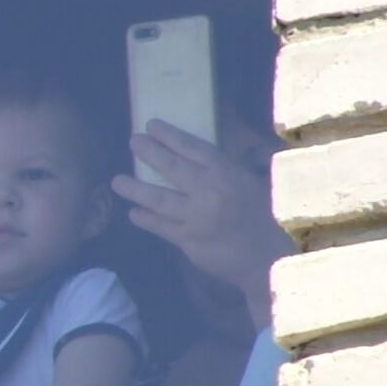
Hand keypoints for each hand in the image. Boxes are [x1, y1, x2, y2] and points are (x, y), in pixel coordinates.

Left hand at [112, 119, 294, 319]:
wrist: (269, 259)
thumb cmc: (265, 219)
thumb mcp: (252, 185)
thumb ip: (226, 171)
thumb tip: (196, 155)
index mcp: (227, 174)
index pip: (193, 148)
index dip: (170, 136)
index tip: (151, 125)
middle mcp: (208, 192)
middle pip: (171, 167)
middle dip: (149, 153)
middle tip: (133, 142)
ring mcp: (196, 217)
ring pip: (158, 198)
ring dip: (135, 189)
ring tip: (117, 181)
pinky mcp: (189, 241)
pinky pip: (160, 227)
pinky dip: (145, 219)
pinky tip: (133, 213)